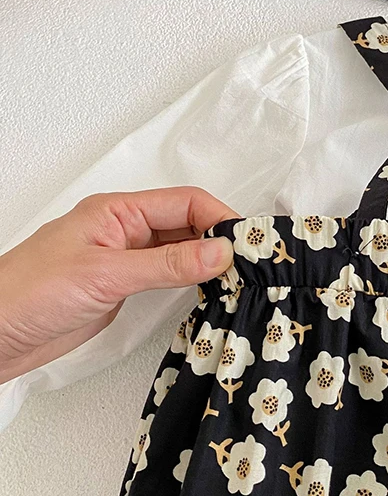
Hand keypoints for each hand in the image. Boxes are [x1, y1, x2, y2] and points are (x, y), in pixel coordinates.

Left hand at [0, 187, 238, 383]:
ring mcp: (125, 259)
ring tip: (239, 277)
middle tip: (251, 262)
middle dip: (220, 238)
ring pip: (181, 250)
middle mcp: (125, 230)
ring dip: (209, 260)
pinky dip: (192, 280)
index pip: (184, 202)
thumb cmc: (28, 293)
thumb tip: (220, 252)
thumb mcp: (105, 275)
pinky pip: (168, 275)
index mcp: (118, 211)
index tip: (248, 242)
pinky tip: (210, 290)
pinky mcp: (124, 287)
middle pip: (187, 223)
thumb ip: (167, 265)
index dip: (220, 217)